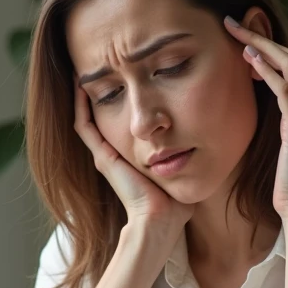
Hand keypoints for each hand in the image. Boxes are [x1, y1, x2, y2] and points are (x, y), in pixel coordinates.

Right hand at [73, 83, 193, 234]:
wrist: (160, 219)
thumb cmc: (174, 203)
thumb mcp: (181, 168)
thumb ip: (187, 154)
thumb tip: (207, 139)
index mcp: (130, 157)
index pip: (119, 123)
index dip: (119, 100)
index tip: (125, 77)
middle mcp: (113, 154)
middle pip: (100, 117)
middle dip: (101, 92)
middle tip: (102, 67)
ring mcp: (104, 155)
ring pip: (87, 118)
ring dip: (85, 95)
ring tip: (84, 70)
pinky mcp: (102, 157)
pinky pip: (84, 126)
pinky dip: (80, 106)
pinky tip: (80, 85)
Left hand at [224, 16, 287, 225]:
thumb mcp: (281, 150)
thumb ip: (277, 128)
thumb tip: (257, 116)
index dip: (271, 50)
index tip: (244, 39)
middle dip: (264, 37)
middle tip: (234, 23)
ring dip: (262, 45)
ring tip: (236, 32)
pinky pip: (284, 89)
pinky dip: (267, 70)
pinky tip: (248, 59)